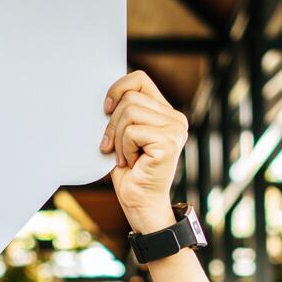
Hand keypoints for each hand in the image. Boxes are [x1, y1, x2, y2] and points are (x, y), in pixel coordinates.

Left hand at [101, 71, 187, 231]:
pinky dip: (124, 149)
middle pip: (130, 97)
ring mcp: (175, 129)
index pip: (139, 79)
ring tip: (126, 156)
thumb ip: (123, 111)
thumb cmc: (130, 171)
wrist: (140, 203)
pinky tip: (132, 163)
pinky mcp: (169, 142)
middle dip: (112, 123)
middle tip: (114, 147)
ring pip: (129, 112)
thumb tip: (106, 95)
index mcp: (166, 112)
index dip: (118, 88)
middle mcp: (175, 118)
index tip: (106, 109)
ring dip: (118, 138)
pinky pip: (132, 131)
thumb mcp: (123, 135)